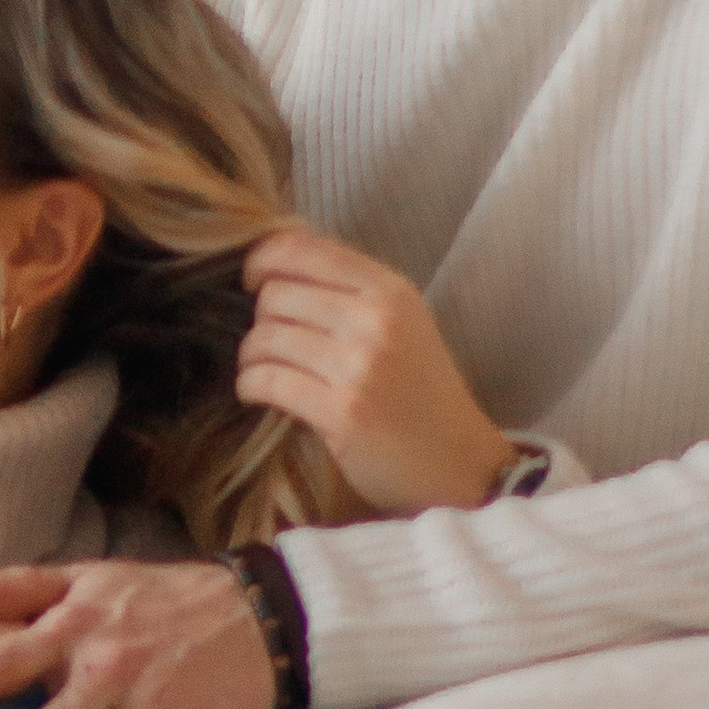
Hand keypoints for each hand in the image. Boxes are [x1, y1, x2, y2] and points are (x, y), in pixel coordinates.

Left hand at [239, 225, 510, 515]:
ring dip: (251, 357)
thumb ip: (347, 287)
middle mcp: (376, 320)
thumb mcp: (400, 322)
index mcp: (390, 290)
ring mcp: (360, 366)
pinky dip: (250, 386)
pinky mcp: (342, 412)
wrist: (459, 462)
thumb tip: (278, 246)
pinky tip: (258, 393)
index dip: (261, 259)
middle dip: (260, 319)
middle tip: (270, 343)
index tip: (253, 281)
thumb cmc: (420, 391)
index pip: (302, 248)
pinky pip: (267, 381)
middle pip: (274, 295)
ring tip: (263, 369)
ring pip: (264, 338)